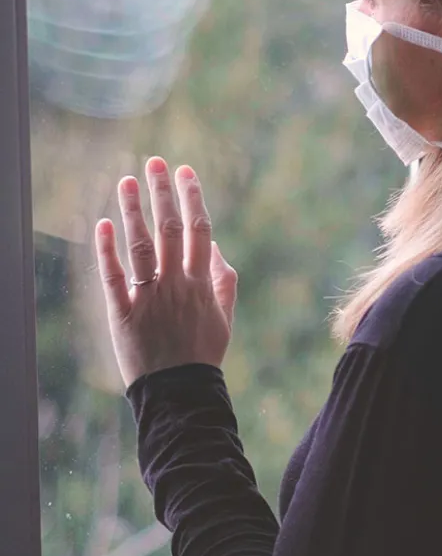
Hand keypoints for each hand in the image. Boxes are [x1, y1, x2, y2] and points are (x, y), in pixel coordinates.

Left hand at [95, 156, 237, 387]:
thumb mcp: (224, 317)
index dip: (193, 197)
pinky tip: (103, 223)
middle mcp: (176, 285)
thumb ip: (224, 280)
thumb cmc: (203, 353)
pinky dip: (107, 250)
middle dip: (162, 192)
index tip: (186, 172)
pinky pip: (114, 278)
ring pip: (140, 247)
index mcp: (201, 283)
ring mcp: (149, 298)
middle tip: (156, 162)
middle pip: (170, 230)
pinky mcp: (124, 315)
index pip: (200, 230)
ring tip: (126, 180)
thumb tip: (215, 245)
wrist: (180, 393)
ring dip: (133, 211)